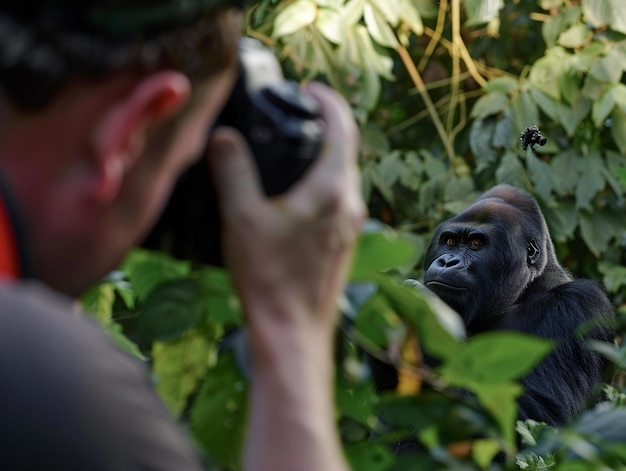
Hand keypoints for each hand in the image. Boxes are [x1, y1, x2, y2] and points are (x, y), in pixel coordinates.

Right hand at [206, 82, 364, 359]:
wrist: (291, 331)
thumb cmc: (269, 278)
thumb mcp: (242, 218)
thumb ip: (233, 171)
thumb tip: (224, 137)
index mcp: (331, 190)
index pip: (343, 128)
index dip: (329, 101)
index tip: (310, 89)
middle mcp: (350, 204)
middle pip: (346, 150)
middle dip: (326, 124)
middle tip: (297, 113)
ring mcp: (350, 225)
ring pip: (343, 175)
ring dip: (325, 154)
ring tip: (295, 147)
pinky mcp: (343, 243)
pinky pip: (338, 198)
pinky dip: (323, 181)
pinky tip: (296, 193)